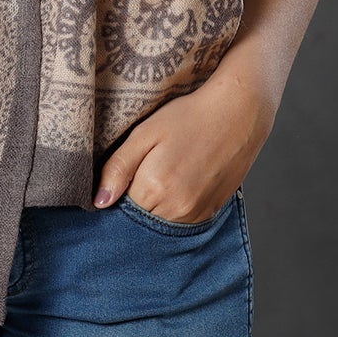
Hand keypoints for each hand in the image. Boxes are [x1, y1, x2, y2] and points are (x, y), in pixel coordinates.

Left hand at [92, 66, 274, 221]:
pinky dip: (174, 208)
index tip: (121, 176)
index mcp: (154, 188)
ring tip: (163, 172)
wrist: (238, 114)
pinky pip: (181, 221)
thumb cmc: (189, 117)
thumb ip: (119, 167)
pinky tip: (178, 181)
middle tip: (143, 170)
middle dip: (134, 202)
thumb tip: (99, 202)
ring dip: (154, 207)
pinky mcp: (210, 213)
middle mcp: (175, 209)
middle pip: (140, 219)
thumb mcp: (146, 132)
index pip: (119, 208)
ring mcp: (195, 214)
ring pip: (160, 223)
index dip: (116, 192)